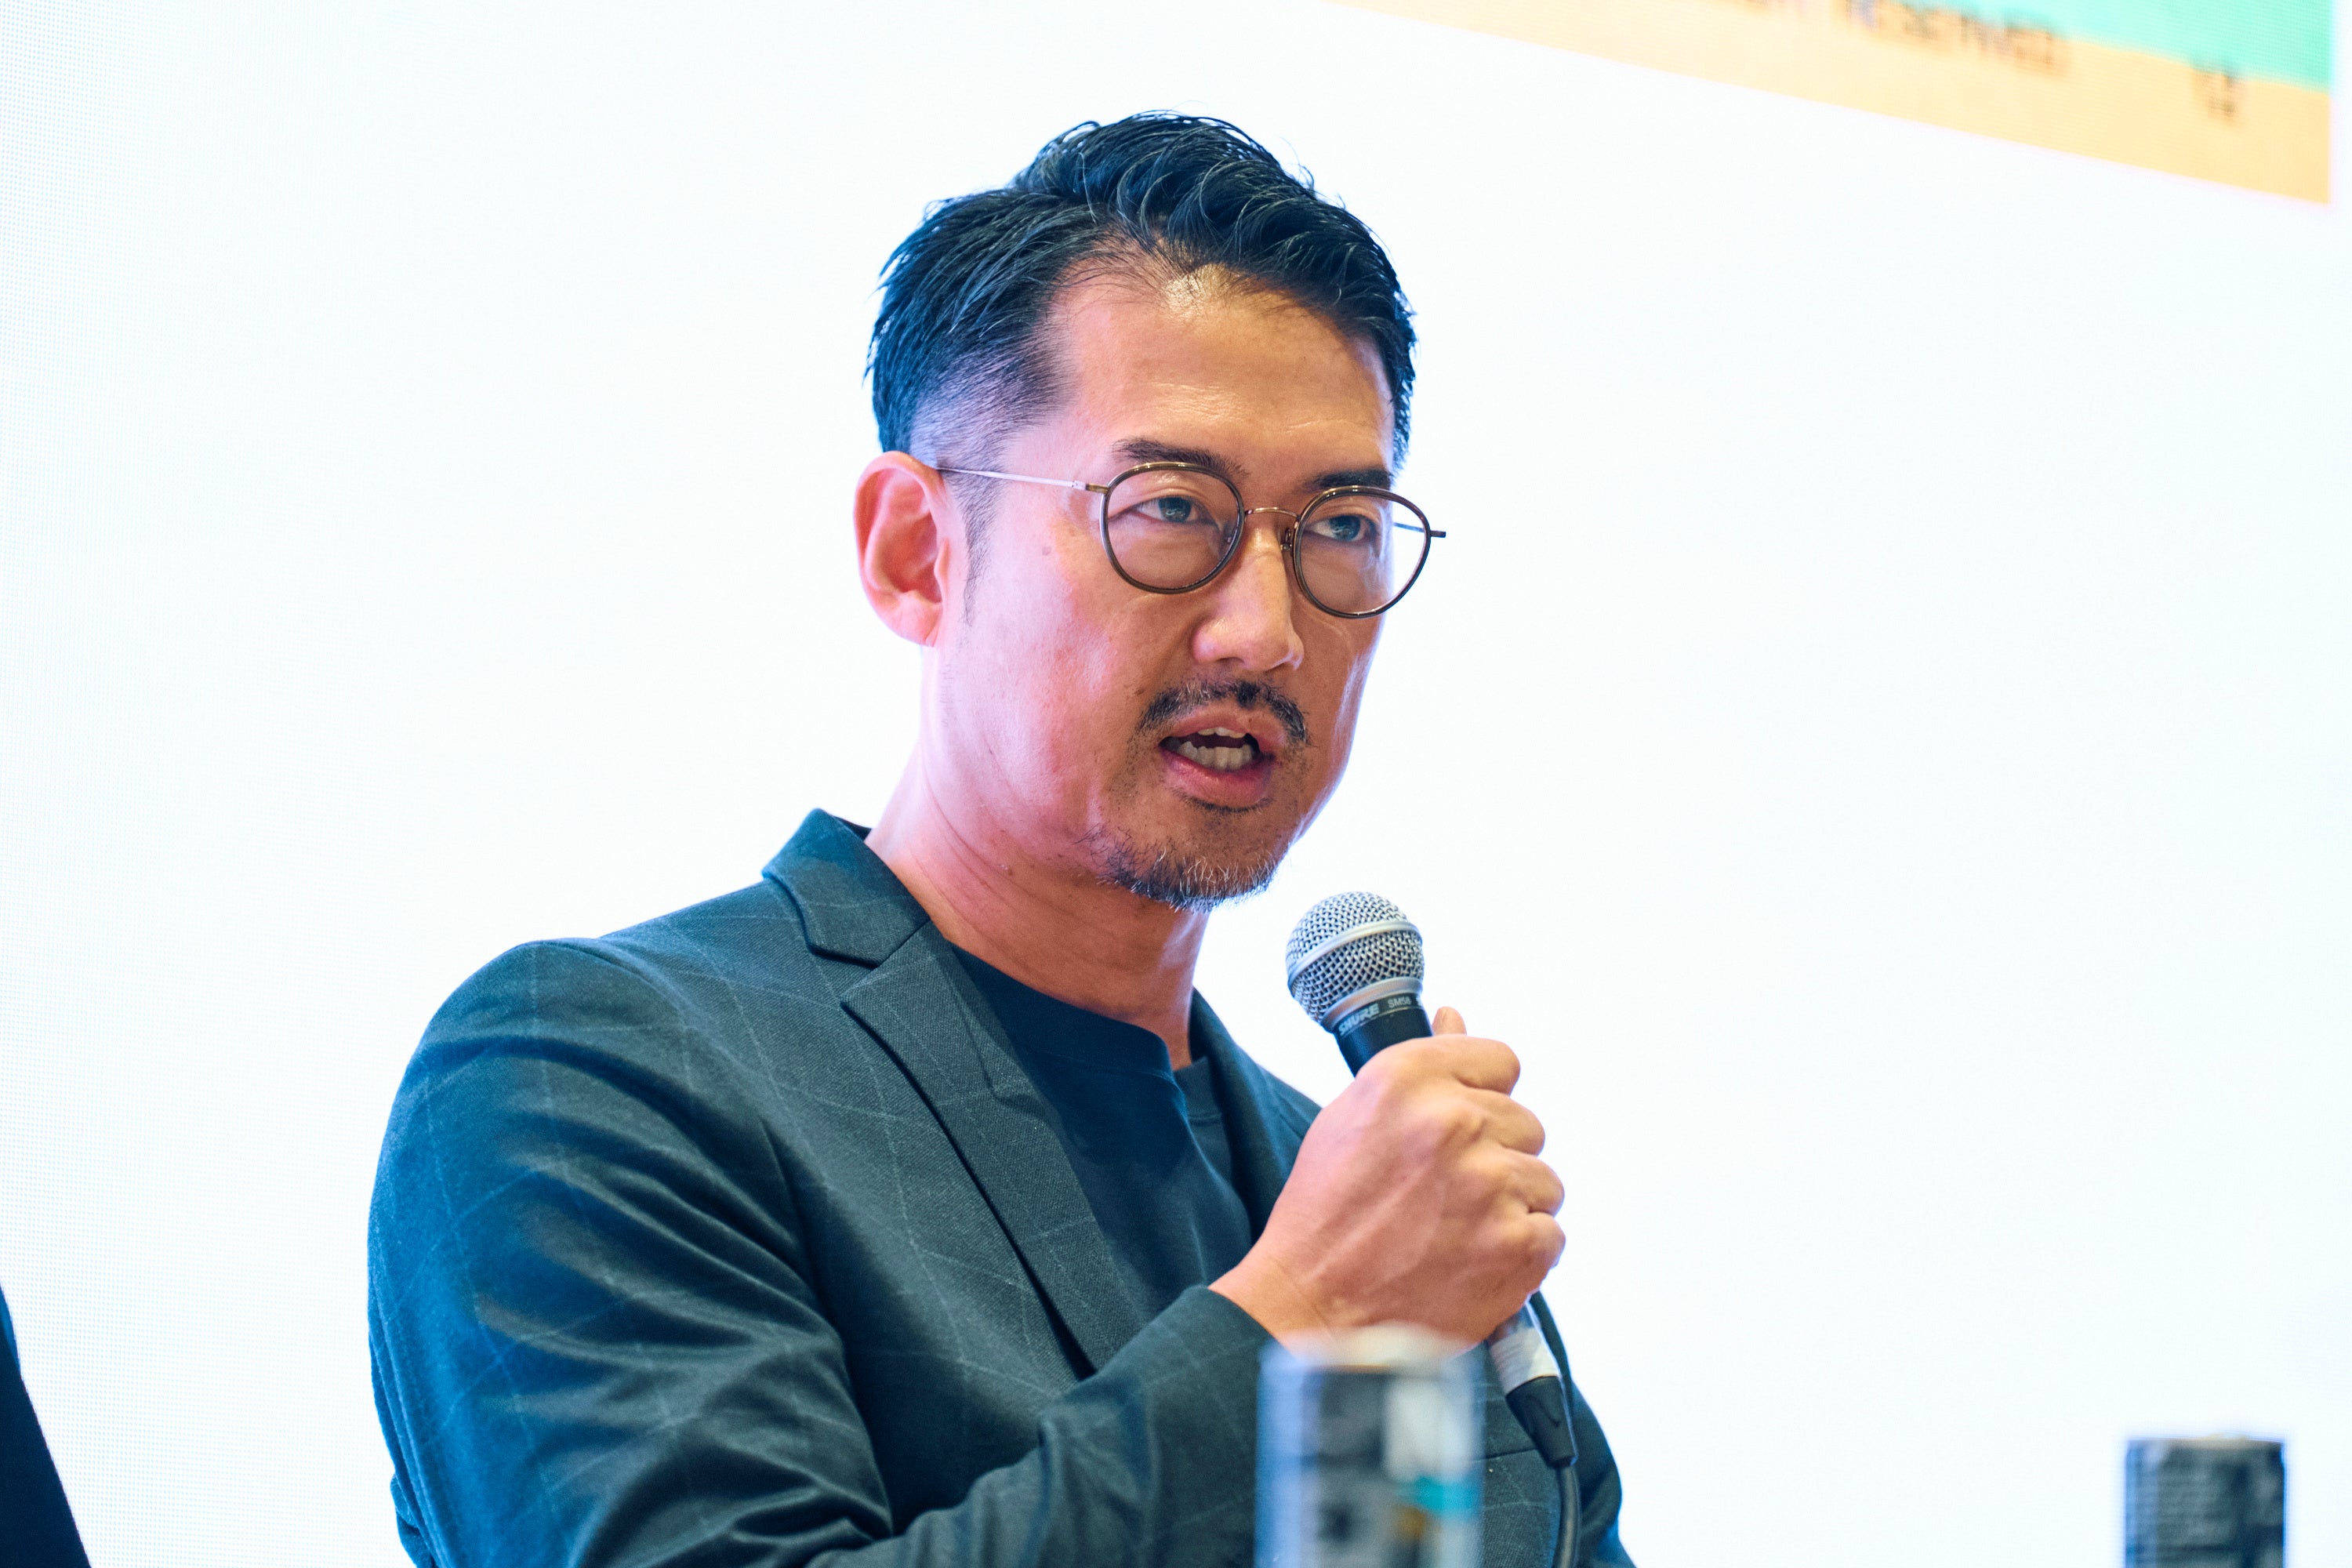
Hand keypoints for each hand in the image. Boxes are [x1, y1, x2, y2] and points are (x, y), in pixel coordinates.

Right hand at [1211, 1007, 1563, 1344]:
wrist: (1312, 1312)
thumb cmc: (1326, 1218)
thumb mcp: (1353, 1119)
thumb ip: (1417, 1073)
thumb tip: (1457, 1019)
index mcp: (1407, 1078)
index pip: (1499, 1061)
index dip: (1483, 1098)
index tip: (1462, 1131)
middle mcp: (1453, 1120)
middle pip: (1525, 1123)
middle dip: (1495, 1158)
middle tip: (1443, 1197)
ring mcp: (1490, 1183)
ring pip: (1543, 1181)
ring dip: (1510, 1209)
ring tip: (1454, 1235)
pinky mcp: (1517, 1243)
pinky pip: (1550, 1234)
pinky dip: (1520, 1255)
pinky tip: (1472, 1263)